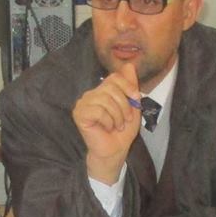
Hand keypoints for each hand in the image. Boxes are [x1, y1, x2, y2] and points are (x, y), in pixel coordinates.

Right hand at [72, 64, 142, 185]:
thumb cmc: (122, 131)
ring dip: (117, 115)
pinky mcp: (79, 114)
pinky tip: (106, 128)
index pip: (114, 77)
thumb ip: (130, 85)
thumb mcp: (132, 106)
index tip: (136, 99)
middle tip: (125, 119)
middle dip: (124, 105)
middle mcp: (91, 94)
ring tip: (117, 125)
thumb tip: (129, 64)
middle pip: (111, 87)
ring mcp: (83, 103)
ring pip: (105, 99)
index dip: (128, 86)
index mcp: (102, 91)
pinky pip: (98, 110)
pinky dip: (108, 121)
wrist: (114, 151)